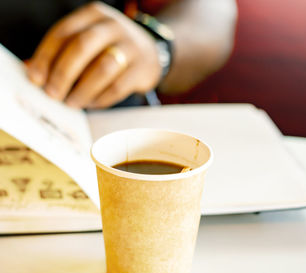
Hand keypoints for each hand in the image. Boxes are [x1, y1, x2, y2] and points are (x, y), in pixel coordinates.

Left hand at [26, 2, 161, 108]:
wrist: (152, 53)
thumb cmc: (111, 48)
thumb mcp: (89, 40)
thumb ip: (63, 52)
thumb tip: (32, 71)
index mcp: (94, 14)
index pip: (64, 32)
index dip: (46, 56)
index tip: (35, 78)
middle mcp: (114, 26)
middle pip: (82, 47)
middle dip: (63, 73)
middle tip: (52, 93)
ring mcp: (131, 47)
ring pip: (102, 68)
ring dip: (82, 90)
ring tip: (71, 102)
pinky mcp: (142, 69)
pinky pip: (118, 87)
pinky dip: (100, 99)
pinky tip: (91, 103)